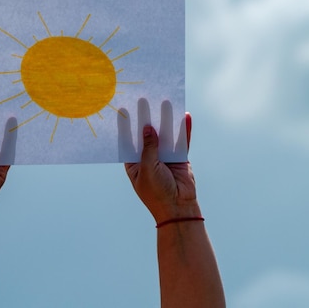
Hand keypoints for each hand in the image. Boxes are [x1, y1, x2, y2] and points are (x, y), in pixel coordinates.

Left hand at [123, 99, 199, 222]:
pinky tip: (185, 116)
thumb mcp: (147, 169)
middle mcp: (148, 157)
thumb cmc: (156, 193)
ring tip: (165, 101)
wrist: (178, 208)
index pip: (128, 141)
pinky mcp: (180, 157)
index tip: (123, 109)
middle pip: (147, 134)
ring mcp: (165, 156)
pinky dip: (184, 129)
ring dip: (165, 119)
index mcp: (134, 163)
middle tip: (143, 99)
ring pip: (165, 134)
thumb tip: (148, 128)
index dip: (126, 126)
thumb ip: (148, 148)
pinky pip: (181, 141)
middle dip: (146, 118)